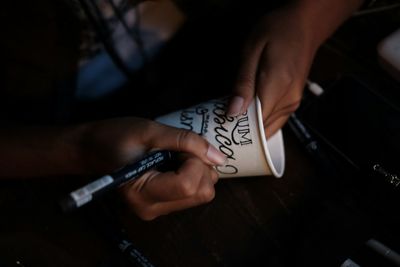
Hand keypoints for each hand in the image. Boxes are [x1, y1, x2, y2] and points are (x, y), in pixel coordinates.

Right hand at [80, 117, 225, 219]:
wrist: (94, 149)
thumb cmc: (116, 136)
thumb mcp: (151, 131)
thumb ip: (186, 141)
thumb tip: (219, 158)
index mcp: (142, 192)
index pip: (189, 185)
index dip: (195, 161)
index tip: (181, 146)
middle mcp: (151, 208)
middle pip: (201, 193)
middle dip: (200, 166)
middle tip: (179, 150)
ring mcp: (157, 210)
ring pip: (201, 193)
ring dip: (197, 170)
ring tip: (174, 156)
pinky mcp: (162, 206)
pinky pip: (193, 193)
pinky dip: (192, 175)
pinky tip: (174, 164)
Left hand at [227, 3, 317, 136]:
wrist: (304, 24)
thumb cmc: (276, 32)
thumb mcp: (252, 50)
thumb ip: (243, 83)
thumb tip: (233, 112)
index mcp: (276, 88)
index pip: (255, 123)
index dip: (236, 129)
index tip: (220, 126)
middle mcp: (288, 101)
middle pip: (262, 129)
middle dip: (242, 130)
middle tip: (222, 123)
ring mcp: (293, 103)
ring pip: (269, 128)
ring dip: (251, 127)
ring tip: (233, 117)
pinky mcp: (294, 102)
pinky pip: (275, 120)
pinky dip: (261, 121)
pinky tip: (248, 113)